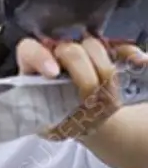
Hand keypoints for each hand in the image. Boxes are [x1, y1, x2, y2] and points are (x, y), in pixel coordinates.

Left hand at [16, 35, 147, 139]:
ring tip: (105, 93)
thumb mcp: (38, 121)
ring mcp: (82, 52)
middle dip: (80, 70)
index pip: (30, 50)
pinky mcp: (104, 54)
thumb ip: (32, 116)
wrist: (77, 116)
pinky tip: (141, 61)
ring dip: (103, 67)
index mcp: (34, 66)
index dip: (41, 57)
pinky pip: (120, 48)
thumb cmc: (52, 117)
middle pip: (69, 49)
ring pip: (93, 46)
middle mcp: (56, 53)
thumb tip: (29, 116)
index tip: (52, 73)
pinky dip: (130, 53)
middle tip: (86, 94)